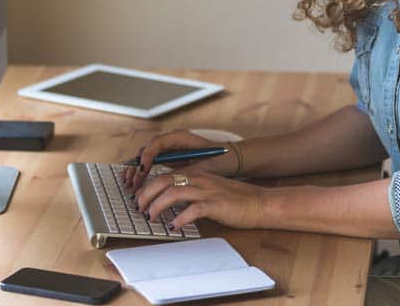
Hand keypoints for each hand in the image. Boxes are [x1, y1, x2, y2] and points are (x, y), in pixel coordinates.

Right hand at [121, 130, 237, 190]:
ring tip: (130, 185)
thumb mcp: (203, 168)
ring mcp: (168, 149)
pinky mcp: (168, 158)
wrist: (230, 158)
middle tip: (133, 183)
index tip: (143, 170)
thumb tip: (168, 182)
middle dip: (137, 166)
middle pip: (147, 150)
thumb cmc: (219, 159)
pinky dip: (142, 173)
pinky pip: (150, 163)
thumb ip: (184, 172)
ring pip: (146, 157)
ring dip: (136, 170)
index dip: (148, 156)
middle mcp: (171, 141)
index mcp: (180, 137)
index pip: (157, 143)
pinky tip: (134, 184)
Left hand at [134, 169, 268, 230]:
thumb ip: (189, 192)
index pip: (163, 176)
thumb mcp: (208, 189)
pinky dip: (180, 218)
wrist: (259, 203)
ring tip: (152, 218)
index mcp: (195, 174)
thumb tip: (168, 201)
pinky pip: (192, 209)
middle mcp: (198, 179)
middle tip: (139, 209)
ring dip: (158, 206)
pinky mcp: (215, 204)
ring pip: (173, 193)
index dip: (147, 188)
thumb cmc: (234, 199)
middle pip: (163, 181)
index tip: (139, 200)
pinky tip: (174, 226)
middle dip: (146, 195)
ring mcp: (206, 191)